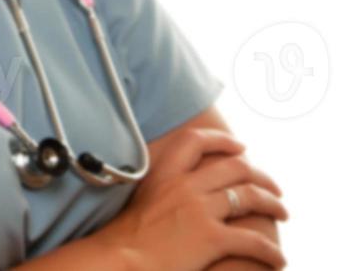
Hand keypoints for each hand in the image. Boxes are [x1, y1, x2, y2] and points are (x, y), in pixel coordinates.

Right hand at [92, 128, 287, 270]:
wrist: (118, 259)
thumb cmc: (123, 237)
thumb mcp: (139, 199)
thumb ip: (160, 189)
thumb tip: (175, 192)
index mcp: (164, 174)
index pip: (196, 142)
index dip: (223, 141)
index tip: (240, 147)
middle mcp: (185, 186)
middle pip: (236, 167)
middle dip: (261, 176)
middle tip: (272, 189)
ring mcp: (200, 210)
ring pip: (252, 197)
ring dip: (275, 205)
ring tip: (282, 213)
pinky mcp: (212, 238)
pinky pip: (254, 240)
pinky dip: (271, 251)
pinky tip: (277, 259)